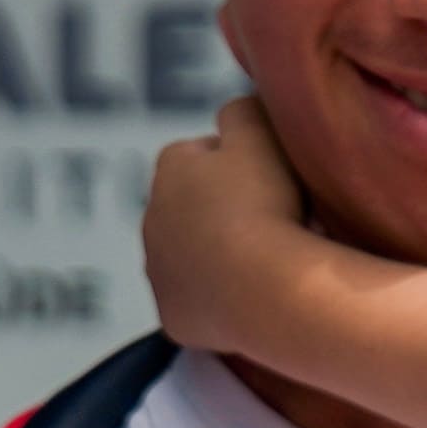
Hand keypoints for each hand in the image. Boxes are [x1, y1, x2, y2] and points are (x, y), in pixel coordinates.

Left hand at [139, 97, 317, 360]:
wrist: (265, 288)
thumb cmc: (266, 203)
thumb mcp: (262, 129)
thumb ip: (243, 112)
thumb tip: (236, 115)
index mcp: (172, 165)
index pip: (203, 153)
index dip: (242, 164)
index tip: (273, 180)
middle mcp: (152, 216)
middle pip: (194, 208)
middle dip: (224, 213)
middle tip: (274, 223)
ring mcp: (158, 270)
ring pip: (191, 256)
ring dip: (218, 256)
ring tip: (265, 263)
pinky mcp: (172, 316)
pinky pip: (197, 302)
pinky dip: (218, 300)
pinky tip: (252, 299)